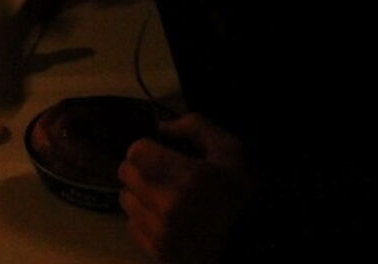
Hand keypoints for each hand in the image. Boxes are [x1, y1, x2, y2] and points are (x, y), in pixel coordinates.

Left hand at [119, 113, 252, 263]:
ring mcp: (159, 232)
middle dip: (142, 168)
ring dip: (140, 193)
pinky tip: (166, 217)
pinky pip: (132, 223)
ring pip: (126, 198)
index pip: (136, 152)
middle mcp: (168, 206)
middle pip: (126, 173)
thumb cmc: (241, 194)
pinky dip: (144, 217)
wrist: (251, 244)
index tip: (162, 153)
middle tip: (163, 174)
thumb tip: (161, 127)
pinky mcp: (155, 250)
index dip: (148, 147)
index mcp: (188, 178)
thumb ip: (196, 128)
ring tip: (165, 196)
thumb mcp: (230, 152)